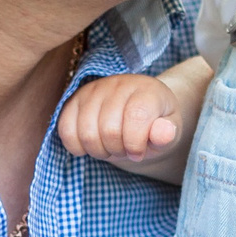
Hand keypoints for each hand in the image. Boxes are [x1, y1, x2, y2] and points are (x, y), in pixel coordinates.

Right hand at [58, 73, 182, 162]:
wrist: (137, 111)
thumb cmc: (155, 124)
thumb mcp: (170, 131)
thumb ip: (168, 133)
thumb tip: (164, 132)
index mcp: (147, 90)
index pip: (135, 117)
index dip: (135, 143)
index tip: (139, 152)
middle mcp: (119, 84)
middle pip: (108, 130)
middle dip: (117, 150)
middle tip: (124, 150)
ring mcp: (94, 89)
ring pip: (86, 132)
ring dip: (99, 151)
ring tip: (110, 147)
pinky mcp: (75, 99)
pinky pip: (65, 129)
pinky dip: (77, 146)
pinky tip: (91, 146)